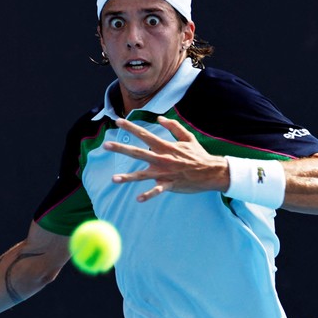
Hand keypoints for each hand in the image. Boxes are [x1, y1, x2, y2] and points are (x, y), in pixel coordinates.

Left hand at [104, 116, 229, 201]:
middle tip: (105, 145)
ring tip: (113, 179)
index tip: (118, 121)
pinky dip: (148, 195)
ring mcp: (165, 173)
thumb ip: (173, 126)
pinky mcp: (170, 184)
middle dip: (121, 149)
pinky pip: (157, 191)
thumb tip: (159, 118)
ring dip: (128, 177)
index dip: (131, 127)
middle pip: (138, 152)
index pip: (144, 134)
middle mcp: (162, 158)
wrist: (212, 172)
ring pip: (142, 175)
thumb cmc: (198, 155)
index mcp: (165, 146)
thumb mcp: (188, 137)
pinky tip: (138, 199)